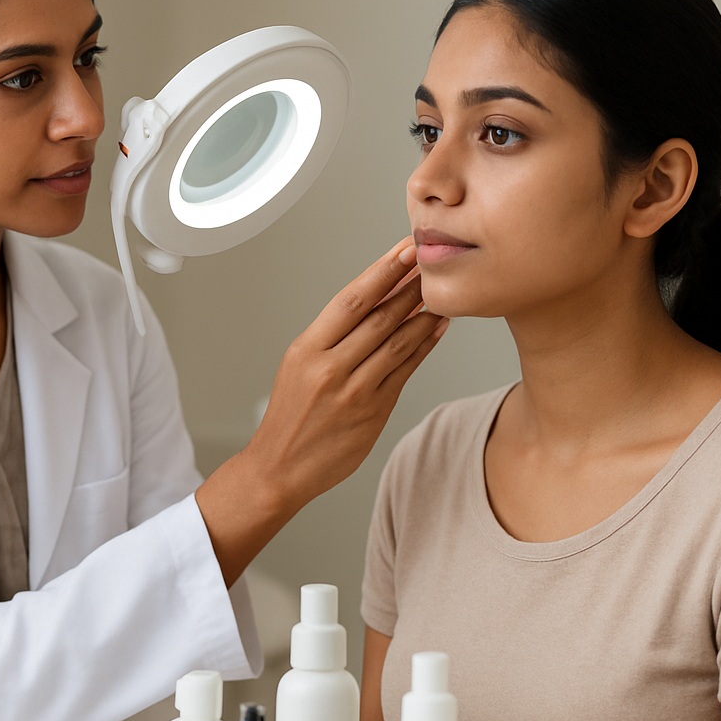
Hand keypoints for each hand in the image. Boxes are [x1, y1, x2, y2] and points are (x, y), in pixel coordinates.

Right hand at [196, 238, 448, 584]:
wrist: (280, 470)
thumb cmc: (289, 418)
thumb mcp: (298, 367)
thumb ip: (334, 337)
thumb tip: (374, 302)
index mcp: (306, 351)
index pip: (350, 301)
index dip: (381, 272)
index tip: (403, 250)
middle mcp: (329, 369)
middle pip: (378, 317)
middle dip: (409, 285)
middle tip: (431, 260)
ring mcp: (353, 392)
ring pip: (397, 342)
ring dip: (422, 313)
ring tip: (440, 290)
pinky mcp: (373, 412)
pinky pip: (405, 370)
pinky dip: (424, 345)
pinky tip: (436, 327)